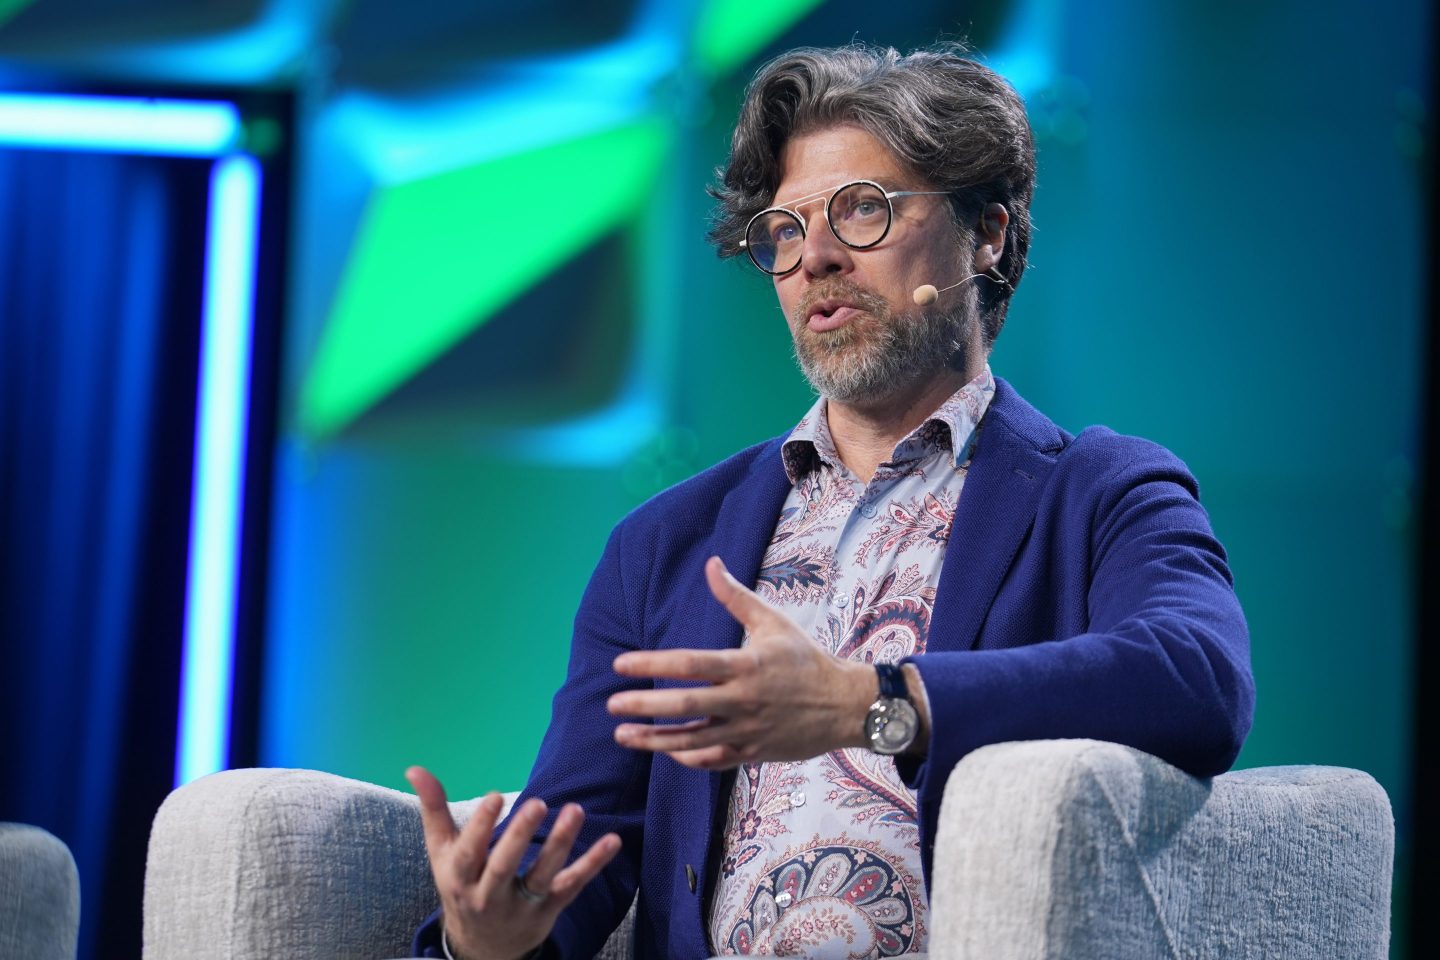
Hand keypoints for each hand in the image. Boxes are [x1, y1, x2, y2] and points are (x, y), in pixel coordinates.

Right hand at [407, 766, 620, 959]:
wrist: (481, 948)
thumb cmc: (461, 885)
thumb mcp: (442, 853)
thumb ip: (434, 810)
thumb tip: (415, 768)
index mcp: (460, 877)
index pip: (470, 852)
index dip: (480, 825)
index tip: (495, 795)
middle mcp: (489, 895)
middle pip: (504, 866)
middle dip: (520, 836)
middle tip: (538, 803)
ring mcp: (521, 906)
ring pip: (542, 876)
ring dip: (560, 844)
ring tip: (575, 810)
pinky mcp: (549, 910)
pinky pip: (572, 886)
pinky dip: (593, 864)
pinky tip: (612, 841)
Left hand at [606, 556, 876, 768]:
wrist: (845, 705)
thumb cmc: (806, 658)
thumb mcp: (773, 621)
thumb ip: (735, 597)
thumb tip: (711, 563)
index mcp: (746, 665)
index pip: (690, 664)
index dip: (652, 664)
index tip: (620, 664)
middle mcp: (743, 700)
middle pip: (686, 705)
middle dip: (645, 706)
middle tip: (611, 704)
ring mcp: (747, 729)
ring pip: (693, 740)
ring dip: (654, 739)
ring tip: (622, 735)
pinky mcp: (753, 752)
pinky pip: (713, 760)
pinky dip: (687, 757)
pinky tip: (665, 749)